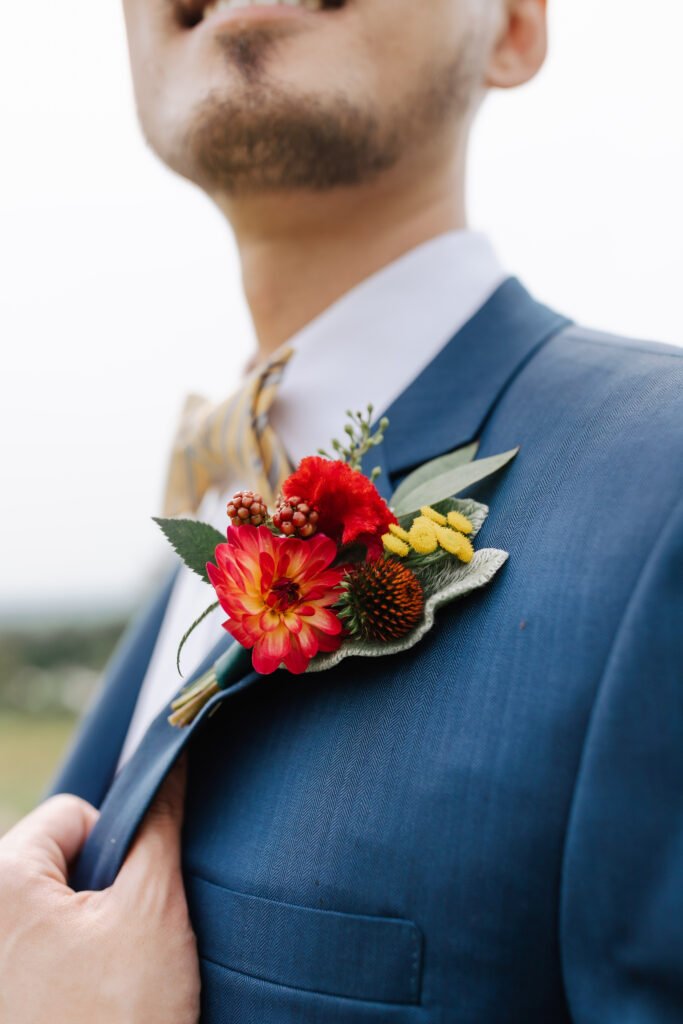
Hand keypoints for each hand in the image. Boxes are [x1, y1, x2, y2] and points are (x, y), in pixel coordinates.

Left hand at [0, 761, 199, 1023]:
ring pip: (49, 911)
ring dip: (85, 933)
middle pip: (56, 863)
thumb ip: (159, 825)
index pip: (73, 815)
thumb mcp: (152, 910)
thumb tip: (172, 764)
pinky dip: (66, 967)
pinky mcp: (4, 995)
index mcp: (0, 879)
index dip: (117, 846)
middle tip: (119, 949)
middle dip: (98, 893)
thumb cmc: (118, 1023)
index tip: (129, 901)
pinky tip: (88, 1005)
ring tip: (102, 985)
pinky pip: (34, 953)